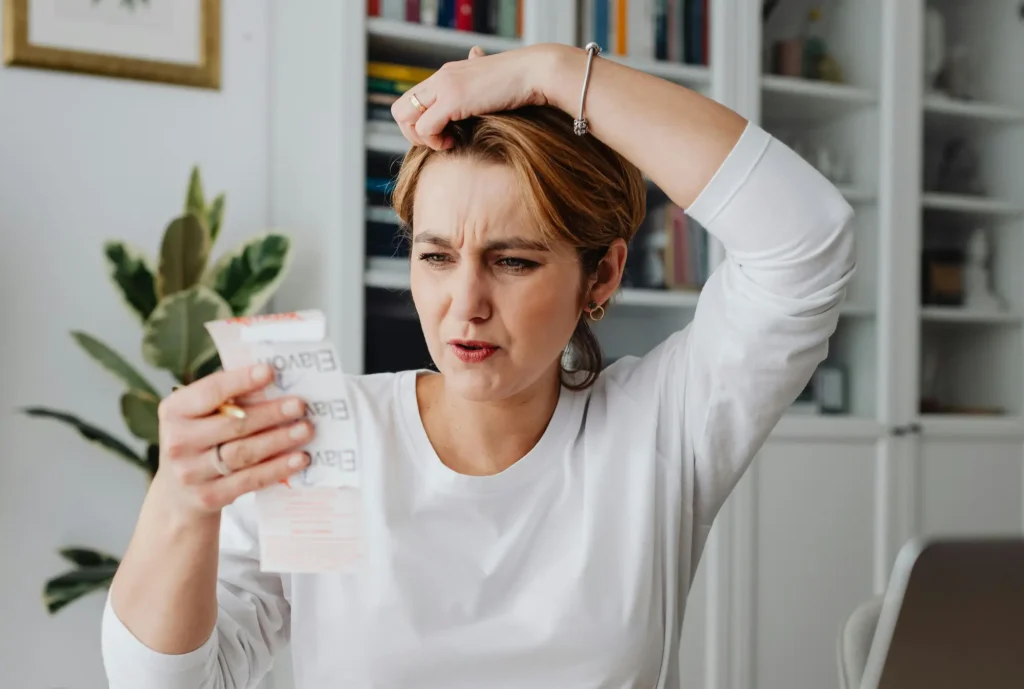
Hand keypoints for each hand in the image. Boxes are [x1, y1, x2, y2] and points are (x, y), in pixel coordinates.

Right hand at [153, 363, 312, 519]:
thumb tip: (273, 380)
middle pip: (233, 425)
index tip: (269, 372)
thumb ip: (230, 398)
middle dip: (270, 413)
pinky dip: (278, 468)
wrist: (179, 495)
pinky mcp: (209, 496)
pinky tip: (299, 458)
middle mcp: (177, 442)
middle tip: (300, 405)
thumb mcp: (202, 415)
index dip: (241, 381)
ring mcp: (191, 473)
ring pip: (244, 453)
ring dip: (279, 440)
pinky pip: (250, 480)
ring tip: (306, 429)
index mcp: (174, 411)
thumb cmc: (200, 440)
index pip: (210, 392)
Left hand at [391, 44, 555, 149]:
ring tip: (447, 142)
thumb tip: (476, 54)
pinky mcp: (453, 100)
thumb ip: (476, 77)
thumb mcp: (491, 81)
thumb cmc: (521, 82)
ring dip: (422, 139)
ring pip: (405, 118)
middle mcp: (441, 78)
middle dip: (412, 133)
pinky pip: (425, 127)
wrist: (537, 72)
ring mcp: (445, 87)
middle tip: (439, 141)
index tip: (442, 134)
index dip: (419, 123)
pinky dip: (435, 141)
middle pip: (400, 109)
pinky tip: (454, 142)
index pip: (412, 100)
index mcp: (447, 75)